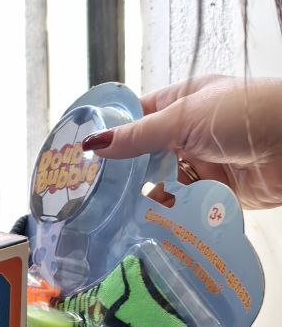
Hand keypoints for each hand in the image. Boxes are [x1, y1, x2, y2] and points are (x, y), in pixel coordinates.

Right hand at [85, 75, 281, 208]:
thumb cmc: (245, 114)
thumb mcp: (184, 119)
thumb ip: (138, 136)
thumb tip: (93, 144)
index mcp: (181, 103)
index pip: (135, 117)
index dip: (110, 134)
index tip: (82, 156)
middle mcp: (189, 133)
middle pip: (145, 155)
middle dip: (122, 173)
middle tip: (89, 193)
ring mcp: (203, 163)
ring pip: (162, 183)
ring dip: (144, 196)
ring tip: (111, 213)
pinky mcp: (216, 193)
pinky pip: (185, 206)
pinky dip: (169, 214)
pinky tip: (146, 223)